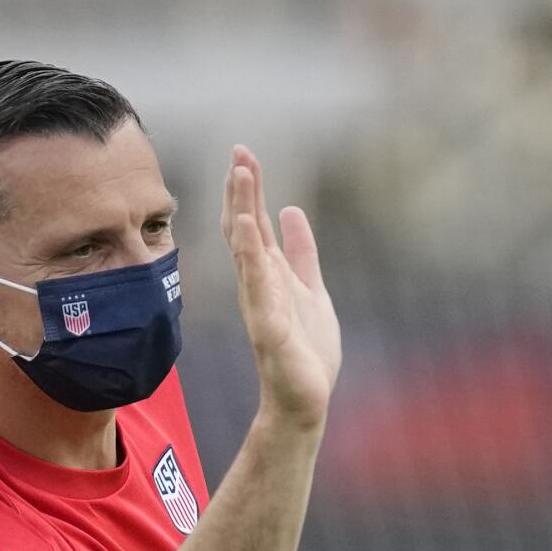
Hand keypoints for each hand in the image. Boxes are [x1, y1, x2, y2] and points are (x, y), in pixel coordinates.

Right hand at [221, 145, 341, 427]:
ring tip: (240, 175)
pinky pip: (257, 285)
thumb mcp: (312, 290)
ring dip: (242, 210)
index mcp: (269, 275)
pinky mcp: (268, 326)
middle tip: (239, 151)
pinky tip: (245, 227)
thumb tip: (291, 211)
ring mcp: (260, 303)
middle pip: (245, 228)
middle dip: (242, 190)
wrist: (305, 399)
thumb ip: (301, 253)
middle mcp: (258, 284)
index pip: (254, 224)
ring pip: (246, 249)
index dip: (249, 190)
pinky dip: (251, 255)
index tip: (244, 154)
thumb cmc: (307, 350)